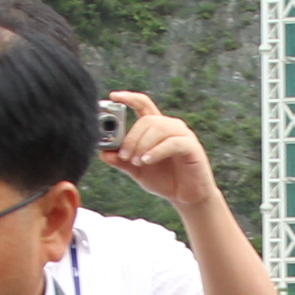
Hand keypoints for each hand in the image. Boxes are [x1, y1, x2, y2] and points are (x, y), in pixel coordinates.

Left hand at [98, 92, 226, 217]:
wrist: (186, 198)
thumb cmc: (164, 180)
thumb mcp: (137, 170)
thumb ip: (122, 161)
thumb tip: (103, 153)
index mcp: (156, 128)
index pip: (143, 104)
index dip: (129, 98)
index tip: (113, 96)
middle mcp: (170, 126)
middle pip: (147, 120)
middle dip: (132, 137)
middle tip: (124, 156)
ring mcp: (183, 135)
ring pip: (158, 128)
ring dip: (143, 144)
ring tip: (137, 162)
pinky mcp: (192, 147)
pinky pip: (172, 143)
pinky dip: (157, 151)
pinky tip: (147, 161)